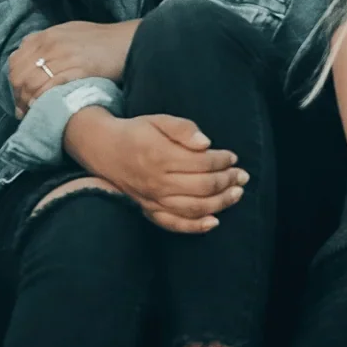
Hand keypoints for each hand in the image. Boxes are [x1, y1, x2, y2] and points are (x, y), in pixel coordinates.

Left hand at [10, 20, 138, 114]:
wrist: (129, 42)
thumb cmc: (103, 40)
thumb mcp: (70, 32)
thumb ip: (49, 42)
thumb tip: (31, 53)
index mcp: (46, 35)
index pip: (15, 61)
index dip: (14, 82)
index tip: (20, 96)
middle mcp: (50, 44)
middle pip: (19, 75)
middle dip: (18, 96)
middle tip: (24, 110)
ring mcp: (63, 56)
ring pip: (31, 83)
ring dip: (28, 103)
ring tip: (33, 114)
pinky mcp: (77, 69)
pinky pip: (49, 88)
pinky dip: (42, 100)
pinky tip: (44, 108)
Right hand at [62, 109, 247, 235]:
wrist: (104, 149)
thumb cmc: (136, 132)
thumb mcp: (159, 120)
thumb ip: (184, 129)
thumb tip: (207, 144)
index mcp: (161, 156)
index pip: (202, 163)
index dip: (222, 161)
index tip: (233, 157)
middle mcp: (157, 181)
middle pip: (202, 187)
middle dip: (227, 181)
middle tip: (242, 176)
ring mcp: (152, 199)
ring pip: (193, 208)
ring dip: (220, 203)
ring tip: (237, 194)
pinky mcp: (148, 210)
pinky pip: (173, 224)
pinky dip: (194, 227)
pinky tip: (214, 222)